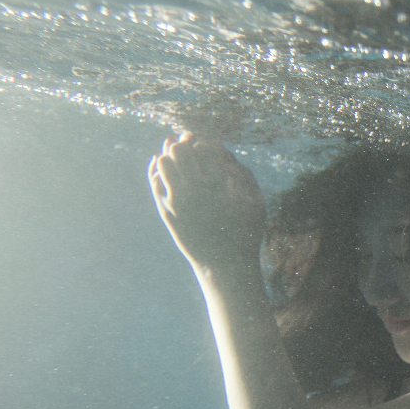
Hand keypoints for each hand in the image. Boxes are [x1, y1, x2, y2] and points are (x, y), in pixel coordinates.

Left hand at [148, 133, 266, 271]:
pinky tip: (166, 169)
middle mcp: (194, 190)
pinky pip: (154, 180)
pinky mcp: (165, 210)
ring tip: (180, 161)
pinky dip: (158, 169)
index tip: (209, 150)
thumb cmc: (245, 230)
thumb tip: (219, 147)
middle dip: (186, 145)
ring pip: (162, 162)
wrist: (224, 264)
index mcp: (218, 185)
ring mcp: (176, 200)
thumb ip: (240, 171)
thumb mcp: (255, 200)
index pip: (202, 146)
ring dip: (171, 156)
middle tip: (192, 149)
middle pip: (179, 149)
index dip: (206, 144)